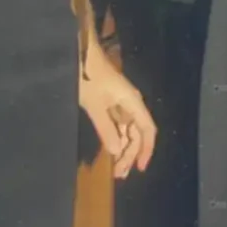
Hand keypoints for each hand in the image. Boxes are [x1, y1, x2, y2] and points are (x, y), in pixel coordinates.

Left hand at [78, 44, 156, 179]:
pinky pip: (117, 123)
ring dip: (122, 148)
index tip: (140, 168)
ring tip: (115, 167)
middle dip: (130, 154)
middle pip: (137, 133)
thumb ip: (106, 129)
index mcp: (132, 102)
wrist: (79, 52)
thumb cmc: (87, 76)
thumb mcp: (94, 105)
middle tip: (119, 174)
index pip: (147, 130)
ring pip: (127, 129)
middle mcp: (130, 103)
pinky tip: (110, 148)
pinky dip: (114, 137)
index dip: (146, 150)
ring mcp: (120, 102)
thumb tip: (116, 150)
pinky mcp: (109, 101)